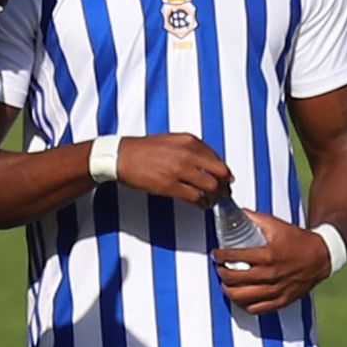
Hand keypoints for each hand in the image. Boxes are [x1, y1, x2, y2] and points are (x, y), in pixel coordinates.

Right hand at [114, 133, 232, 207]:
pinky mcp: (170, 185)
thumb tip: (208, 162)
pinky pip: (196, 197)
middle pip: (220, 172)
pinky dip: (203, 203)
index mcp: (189, 141)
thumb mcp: (172, 141)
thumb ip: (191, 149)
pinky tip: (201, 205)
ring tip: (212, 200)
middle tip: (224, 192)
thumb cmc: (144, 149)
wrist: (121, 156)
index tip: (225, 179)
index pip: (218, 158)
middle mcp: (187, 153)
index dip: (224, 172)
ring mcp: (179, 170)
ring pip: (211, 186)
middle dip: (225, 185)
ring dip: (215, 196)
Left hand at [214, 211, 330, 313]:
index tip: (216, 254)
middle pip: (234, 279)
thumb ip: (255, 218)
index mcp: (268, 255)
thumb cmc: (298, 240)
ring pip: (242, 297)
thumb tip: (237, 212)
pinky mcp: (281, 301)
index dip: (221, 255)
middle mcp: (271, 274)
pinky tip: (241, 296)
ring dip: (229, 290)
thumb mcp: (277, 225)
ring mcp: (276, 290)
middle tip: (220, 267)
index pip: (235, 257)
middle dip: (222, 273)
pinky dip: (244, 304)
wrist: (321, 257)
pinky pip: (256, 309)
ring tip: (226, 283)